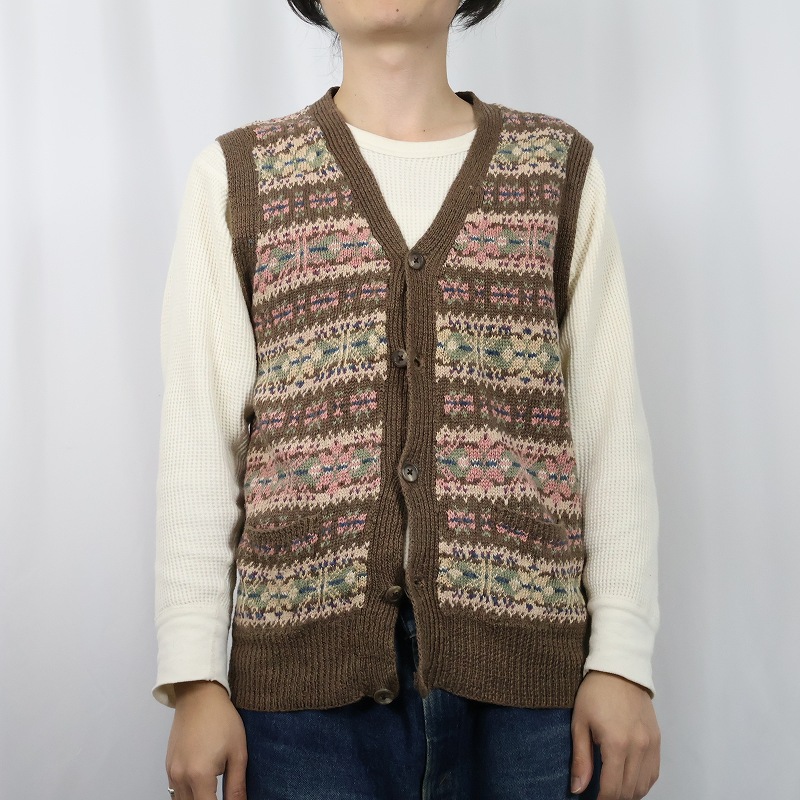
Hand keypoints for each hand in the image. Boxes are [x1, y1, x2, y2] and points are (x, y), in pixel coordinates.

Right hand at [166, 680, 247, 799]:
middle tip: (221, 796)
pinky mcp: (168, 766)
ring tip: (212, 792)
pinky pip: (175, 792)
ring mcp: (171, 772)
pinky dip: (187, 795)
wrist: (199, 695)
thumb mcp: (238, 752)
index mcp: (199, 775)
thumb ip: (237, 786)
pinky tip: (201, 788)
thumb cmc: (221, 718)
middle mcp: (180, 777)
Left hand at [570, 670, 659, 798]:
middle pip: (628, 791)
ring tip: (612, 789)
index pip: (612, 789)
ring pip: (643, 786)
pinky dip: (642, 783)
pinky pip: (654, 773)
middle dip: (613, 798)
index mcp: (617, 744)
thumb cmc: (595, 693)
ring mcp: (651, 745)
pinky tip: (629, 780)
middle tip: (599, 794)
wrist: (620, 669)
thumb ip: (581, 759)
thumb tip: (577, 789)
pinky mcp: (658, 740)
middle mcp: (638, 748)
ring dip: (628, 793)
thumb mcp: (580, 723)